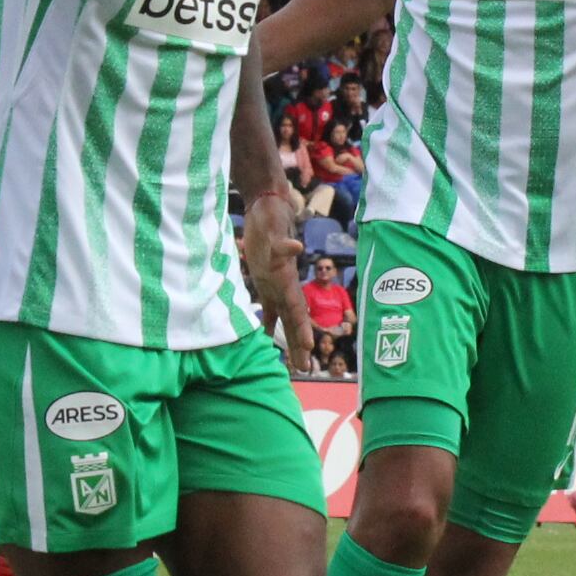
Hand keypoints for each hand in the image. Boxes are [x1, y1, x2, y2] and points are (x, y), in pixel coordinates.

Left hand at [237, 183, 311, 365]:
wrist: (267, 206)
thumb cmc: (270, 216)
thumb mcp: (274, 228)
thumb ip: (282, 241)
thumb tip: (296, 246)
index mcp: (286, 277)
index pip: (296, 307)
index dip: (302, 327)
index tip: (310, 347)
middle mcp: (284, 285)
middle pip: (294, 319)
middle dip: (300, 344)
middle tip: (306, 369)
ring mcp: (276, 285)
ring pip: (284, 319)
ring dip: (289, 342)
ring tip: (296, 366)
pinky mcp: (265, 283)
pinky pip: (267, 310)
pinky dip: (267, 327)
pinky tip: (266, 344)